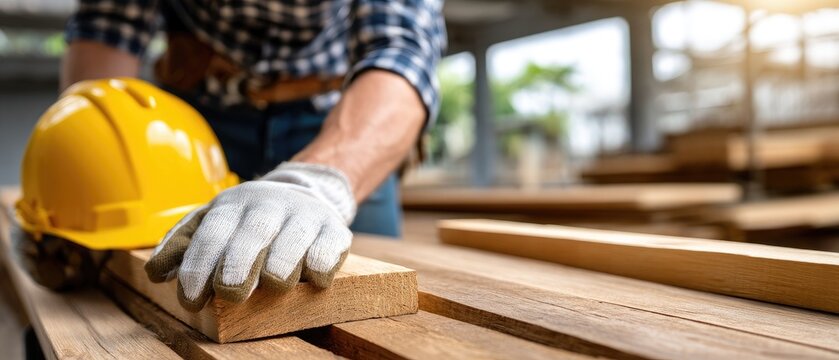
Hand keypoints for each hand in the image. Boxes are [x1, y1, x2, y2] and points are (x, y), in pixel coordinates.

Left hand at [144, 162, 355, 311]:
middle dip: (241, 263)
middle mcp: (269, 205)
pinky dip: (322, 262)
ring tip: (275, 286)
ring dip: (284, 262)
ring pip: (294, 236)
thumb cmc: (250, 220)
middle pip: (253, 232)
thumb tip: (156, 272)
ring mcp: (304, 215)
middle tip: (231, 293)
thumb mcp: (214, 222)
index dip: (200, 266)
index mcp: (233, 205)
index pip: (213, 233)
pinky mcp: (334, 229)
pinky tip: (313, 279)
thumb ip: (184, 245)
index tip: (192, 297)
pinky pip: (329, 244)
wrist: (306, 192)